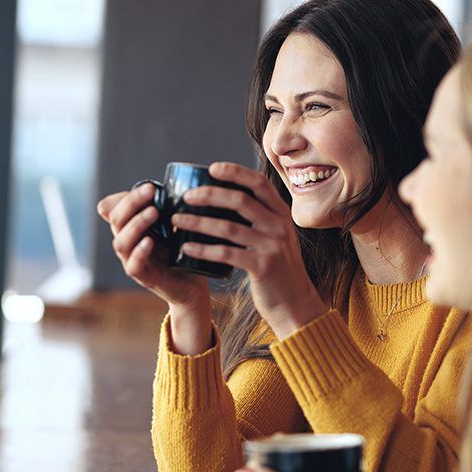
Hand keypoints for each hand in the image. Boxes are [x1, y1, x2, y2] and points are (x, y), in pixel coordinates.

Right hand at [98, 184, 211, 352]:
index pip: (114, 208)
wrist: (193, 286)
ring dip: (136, 224)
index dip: (125, 197)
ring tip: (153, 212)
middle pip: (116, 220)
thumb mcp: (175, 225)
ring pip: (121, 242)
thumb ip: (169, 206)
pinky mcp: (144, 277)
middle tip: (151, 191)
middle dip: (132, 203)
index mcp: (132, 227)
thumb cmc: (183, 251)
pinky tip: (149, 242)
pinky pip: (133, 265)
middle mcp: (128, 243)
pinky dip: (139, 252)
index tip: (149, 186)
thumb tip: (178, 182)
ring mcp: (133, 260)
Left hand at [173, 163, 326, 339]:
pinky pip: (226, 253)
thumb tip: (225, 200)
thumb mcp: (277, 238)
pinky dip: (203, 249)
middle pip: (240, 200)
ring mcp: (272, 246)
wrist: (295, 303)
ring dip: (198, 222)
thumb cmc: (278, 270)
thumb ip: (261, 220)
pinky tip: (186, 248)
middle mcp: (279, 226)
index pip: (259, 183)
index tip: (212, 168)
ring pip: (229, 227)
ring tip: (176, 220)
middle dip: (210, 195)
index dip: (236, 172)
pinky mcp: (262, 267)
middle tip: (186, 196)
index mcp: (282, 215)